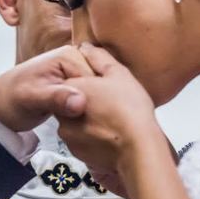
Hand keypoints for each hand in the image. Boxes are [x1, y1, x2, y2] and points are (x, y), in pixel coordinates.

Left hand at [0, 46, 92, 132]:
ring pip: (98, 93)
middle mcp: (75, 60)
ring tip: (92, 125)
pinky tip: (88, 123)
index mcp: (68, 56)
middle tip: (94, 123)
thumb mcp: (31, 99)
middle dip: (99, 104)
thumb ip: (55, 99)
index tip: (101, 117)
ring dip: (96, 109)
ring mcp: (75, 73)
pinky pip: (91, 98)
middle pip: (101, 84)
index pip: (98, 77)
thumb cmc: (10, 99)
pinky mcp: (74, 87)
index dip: (100, 98)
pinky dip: (90, 111)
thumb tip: (79, 102)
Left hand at [54, 44, 157, 173]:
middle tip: (112, 105)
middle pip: (73, 101)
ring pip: (76, 122)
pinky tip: (110, 135)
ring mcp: (67, 134)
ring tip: (113, 122)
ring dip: (90, 121)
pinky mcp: (75, 151)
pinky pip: (82, 140)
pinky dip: (93, 138)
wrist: (137, 149)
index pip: (73, 80)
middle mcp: (62, 110)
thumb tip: (85, 47)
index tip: (108, 90)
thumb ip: (99, 57)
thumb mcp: (118, 74)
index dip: (92, 84)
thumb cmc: (129, 109)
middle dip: (88, 102)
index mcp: (71, 88)